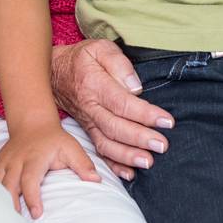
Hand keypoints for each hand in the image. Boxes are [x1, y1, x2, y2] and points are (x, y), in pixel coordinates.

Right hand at [0, 122, 99, 217]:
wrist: (32, 123)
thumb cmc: (54, 140)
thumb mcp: (72, 147)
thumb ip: (83, 164)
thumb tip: (96, 180)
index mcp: (34, 157)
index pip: (30, 179)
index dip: (32, 197)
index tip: (37, 214)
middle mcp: (16, 160)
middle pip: (8, 184)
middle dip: (10, 204)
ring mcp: (4, 162)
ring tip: (2, 220)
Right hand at [51, 39, 174, 179]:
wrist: (55, 71)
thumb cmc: (84, 59)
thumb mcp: (100, 48)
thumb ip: (119, 63)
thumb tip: (136, 87)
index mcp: (94, 84)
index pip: (121, 102)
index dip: (145, 113)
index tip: (166, 121)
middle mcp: (90, 107)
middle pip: (114, 127)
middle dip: (139, 138)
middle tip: (162, 145)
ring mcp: (88, 122)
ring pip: (106, 144)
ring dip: (127, 156)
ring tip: (149, 162)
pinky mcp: (88, 131)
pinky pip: (99, 151)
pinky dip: (113, 166)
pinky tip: (129, 174)